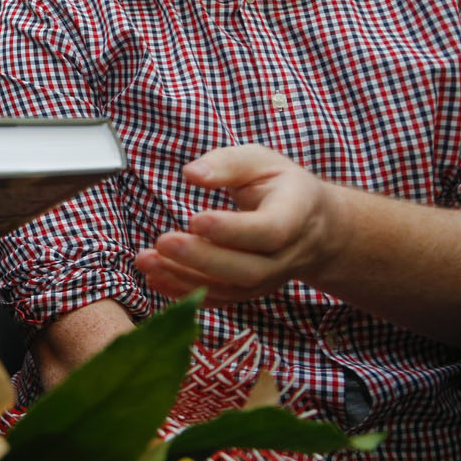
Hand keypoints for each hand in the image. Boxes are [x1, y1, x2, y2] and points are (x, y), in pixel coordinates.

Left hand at [134, 144, 339, 304]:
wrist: (314, 226)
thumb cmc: (281, 186)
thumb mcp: (261, 161)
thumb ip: (227, 163)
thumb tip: (192, 173)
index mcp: (295, 216)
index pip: (268, 231)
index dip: (232, 230)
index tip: (194, 219)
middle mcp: (285, 256)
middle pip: (247, 269)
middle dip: (201, 258)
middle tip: (163, 242)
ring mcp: (268, 279)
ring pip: (230, 289)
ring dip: (184, 278)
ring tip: (146, 260)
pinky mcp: (249, 291)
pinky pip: (219, 299)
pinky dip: (185, 292)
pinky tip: (155, 278)